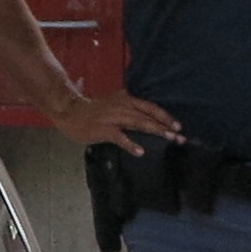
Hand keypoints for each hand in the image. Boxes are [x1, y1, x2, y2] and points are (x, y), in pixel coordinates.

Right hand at [49, 91, 183, 153]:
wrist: (70, 110)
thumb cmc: (94, 110)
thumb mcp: (116, 104)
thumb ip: (132, 109)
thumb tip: (150, 119)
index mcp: (126, 100)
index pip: (150, 107)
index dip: (165, 116)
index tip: (179, 126)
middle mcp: (122, 106)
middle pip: (148, 116)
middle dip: (166, 126)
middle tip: (180, 136)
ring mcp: (113, 117)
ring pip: (139, 124)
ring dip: (156, 131)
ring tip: (170, 139)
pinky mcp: (104, 129)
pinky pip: (120, 137)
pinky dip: (131, 144)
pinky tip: (141, 152)